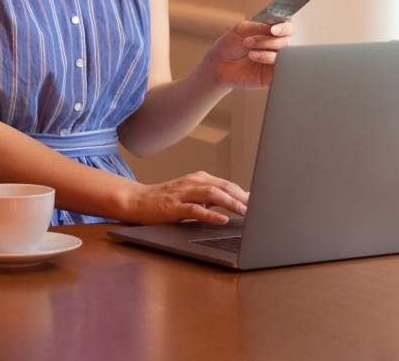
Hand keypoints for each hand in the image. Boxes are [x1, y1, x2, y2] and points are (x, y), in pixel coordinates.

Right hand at [125, 171, 248, 224]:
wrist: (138, 200)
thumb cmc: (166, 200)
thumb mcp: (192, 194)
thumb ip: (212, 197)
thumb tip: (237, 202)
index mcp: (199, 179)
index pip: (227, 184)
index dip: (244, 193)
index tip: (260, 202)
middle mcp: (193, 182)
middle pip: (223, 187)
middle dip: (242, 197)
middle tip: (258, 208)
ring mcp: (183, 194)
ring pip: (212, 194)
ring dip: (231, 203)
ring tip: (245, 212)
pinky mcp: (174, 207)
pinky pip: (195, 210)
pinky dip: (210, 214)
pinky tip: (222, 220)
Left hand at [208, 20, 295, 89]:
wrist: (219, 64)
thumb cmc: (231, 45)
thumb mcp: (242, 29)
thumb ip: (259, 27)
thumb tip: (275, 27)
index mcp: (272, 32)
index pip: (288, 28)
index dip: (284, 28)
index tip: (273, 29)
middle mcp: (276, 46)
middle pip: (286, 41)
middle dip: (268, 40)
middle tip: (248, 42)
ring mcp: (275, 61)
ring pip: (284, 54)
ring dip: (266, 50)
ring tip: (249, 53)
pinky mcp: (272, 75)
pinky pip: (279, 68)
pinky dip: (268, 61)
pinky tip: (255, 58)